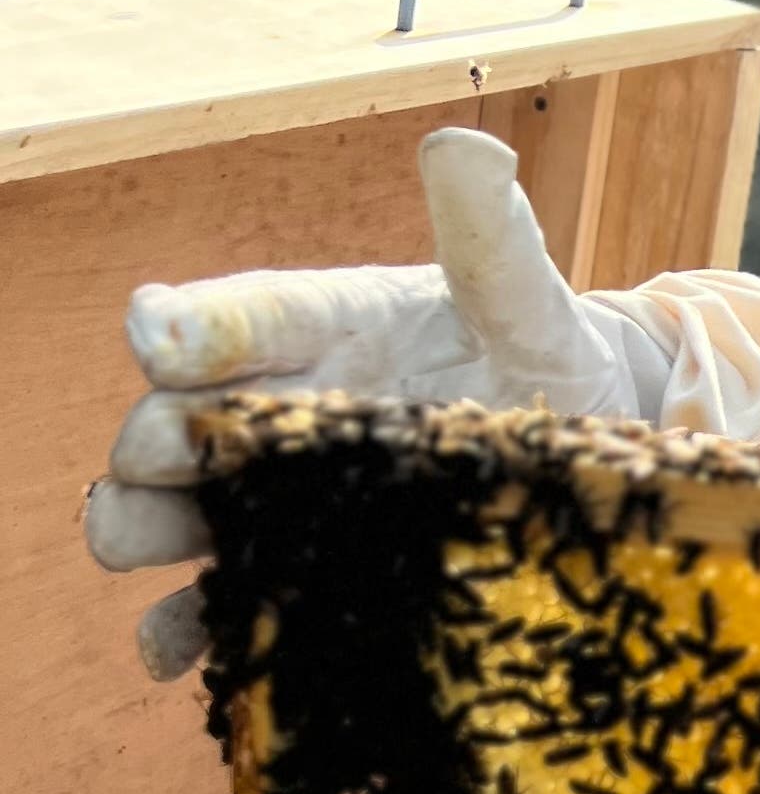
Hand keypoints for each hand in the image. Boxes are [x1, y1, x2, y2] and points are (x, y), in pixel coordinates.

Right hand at [85, 127, 759, 676]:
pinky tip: (171, 650)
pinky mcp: (299, 573)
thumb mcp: (525, 299)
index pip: (241, 321)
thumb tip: (463, 143)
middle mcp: (282, 409)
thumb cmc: (543, 354)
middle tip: (158, 453)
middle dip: (154, 437)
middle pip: (179, 421)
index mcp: (323, 326)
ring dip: (142, 525)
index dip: (192, 326)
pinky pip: (221, 607)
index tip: (156, 334)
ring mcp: (282, 498)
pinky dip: (183, 629)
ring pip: (174, 511)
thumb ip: (491, 236)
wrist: (588, 442)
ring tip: (138, 539)